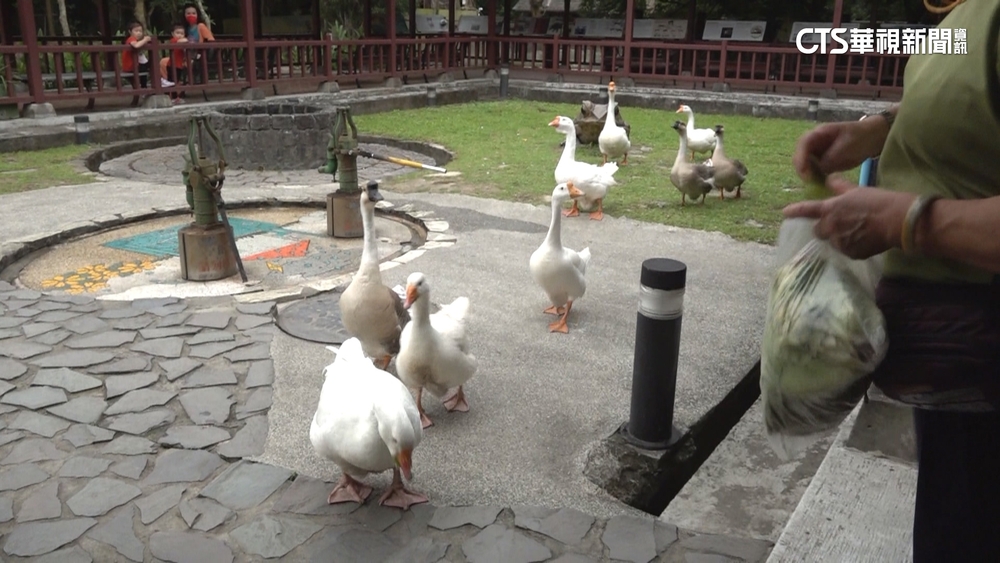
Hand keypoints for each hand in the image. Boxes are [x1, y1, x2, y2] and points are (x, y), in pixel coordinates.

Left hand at [782, 176, 915, 259]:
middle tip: (841, 223)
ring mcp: (840, 242)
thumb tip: (829, 178)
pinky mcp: (851, 254)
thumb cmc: (878, 201)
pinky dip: (853, 246)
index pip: (808, 210)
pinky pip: (847, 251)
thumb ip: (840, 188)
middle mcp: (831, 227)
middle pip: (819, 231)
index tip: (785, 213)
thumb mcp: (857, 191)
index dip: (795, 211)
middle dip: (825, 228)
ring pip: (833, 242)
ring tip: (859, 230)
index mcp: (830, 209)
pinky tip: (866, 239)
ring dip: (840, 237)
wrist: (897, 221)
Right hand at [792, 118, 887, 181]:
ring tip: (814, 184)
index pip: (804, 144)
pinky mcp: (822, 161)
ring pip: (805, 165)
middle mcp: (814, 142)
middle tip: (808, 181)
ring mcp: (817, 152)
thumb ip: (832, 157)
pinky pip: (813, 171)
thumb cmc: (860, 137)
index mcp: (819, 133)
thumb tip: (820, 169)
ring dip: (807, 174)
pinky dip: (815, 178)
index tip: (804, 172)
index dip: (801, 158)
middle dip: (802, 168)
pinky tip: (820, 184)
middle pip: (800, 155)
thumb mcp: (847, 147)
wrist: (872, 138)